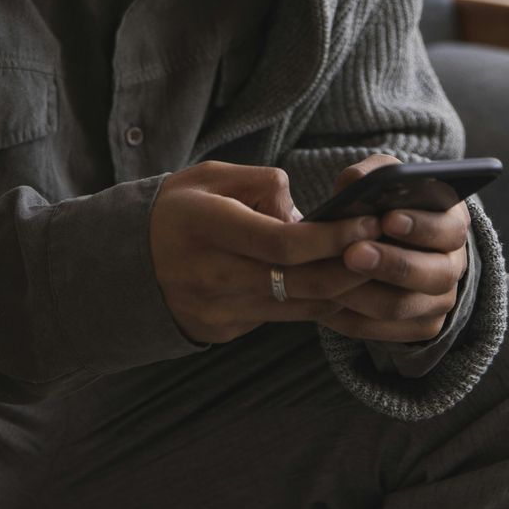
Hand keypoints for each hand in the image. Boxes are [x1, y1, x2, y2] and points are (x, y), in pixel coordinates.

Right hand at [147, 161, 384, 344]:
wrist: (125, 263)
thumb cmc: (177, 209)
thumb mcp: (208, 177)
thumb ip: (260, 184)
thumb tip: (303, 212)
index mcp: (206, 226)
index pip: (283, 243)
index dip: (332, 237)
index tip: (367, 221)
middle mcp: (211, 274)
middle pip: (301, 284)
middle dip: (352, 267)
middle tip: (384, 246)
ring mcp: (217, 309)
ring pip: (299, 308)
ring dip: (341, 290)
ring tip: (368, 264)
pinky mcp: (223, 331)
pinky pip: (280, 318)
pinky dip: (311, 302)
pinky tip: (332, 283)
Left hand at [315, 154, 470, 343]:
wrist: (385, 245)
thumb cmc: (382, 205)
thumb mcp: (380, 181)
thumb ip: (369, 175)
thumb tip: (354, 183)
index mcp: (452, 223)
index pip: (448, 228)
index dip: (421, 226)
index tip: (386, 220)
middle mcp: (453, 265)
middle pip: (432, 274)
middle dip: (391, 264)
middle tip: (352, 254)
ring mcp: (439, 301)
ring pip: (402, 306)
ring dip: (362, 295)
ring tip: (328, 280)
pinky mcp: (419, 327)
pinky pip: (384, 332)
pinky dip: (351, 319)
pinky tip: (324, 305)